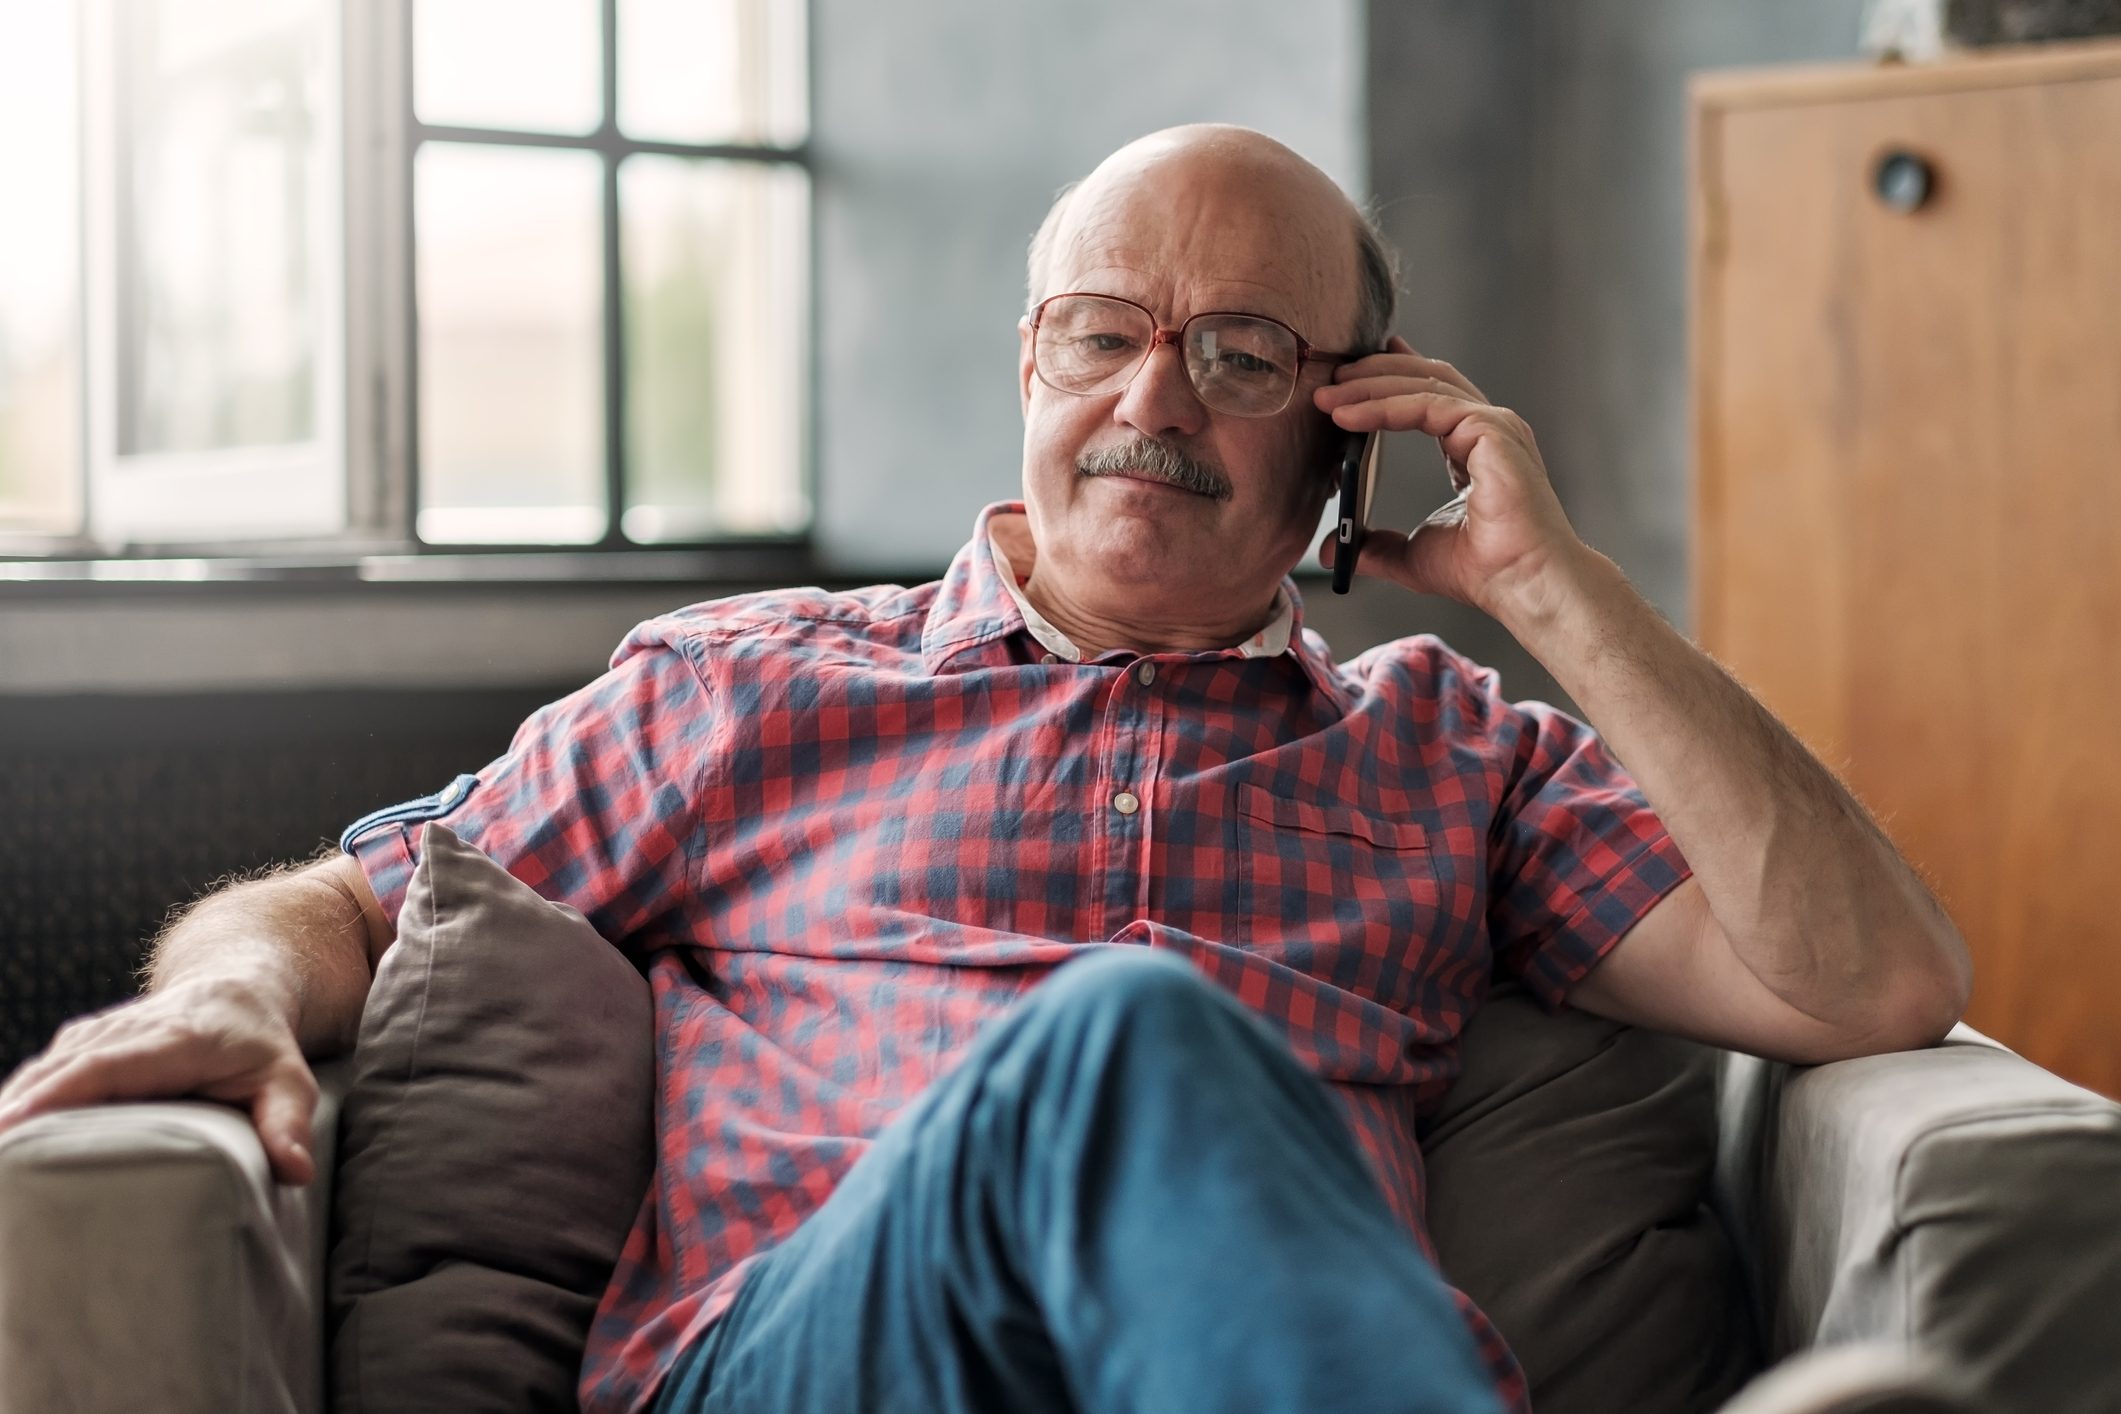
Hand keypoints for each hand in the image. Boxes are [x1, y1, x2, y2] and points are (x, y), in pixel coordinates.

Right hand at [0, 974, 319, 1184]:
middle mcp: (122, 1032)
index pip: (104, 1066)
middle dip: (14, 1115)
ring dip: (7, 1115)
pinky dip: (12, 1108)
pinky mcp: (75, 1047)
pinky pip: (35, 1078)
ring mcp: (92, 1036)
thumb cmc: (261, 1045)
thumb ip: (288, 1123)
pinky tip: (3, 1148)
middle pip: (57, 1073)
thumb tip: (296, 1172)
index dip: (55, 1095)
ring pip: (37, 1074)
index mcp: (171, 1040)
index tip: (9, 1126)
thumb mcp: (289, 1080)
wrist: (237, 988)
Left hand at [1311, 336, 1587, 618]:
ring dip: (1371, 385)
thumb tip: (1332, 552)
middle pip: (1426, 379)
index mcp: (1476, 448)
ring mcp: (1493, 426)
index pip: (1432, 396)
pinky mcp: (1490, 430)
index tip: (1353, 374)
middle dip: (1374, 374)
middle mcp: (1489, 429)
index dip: (1392, 378)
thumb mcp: (1413, 555)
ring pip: (1424, 385)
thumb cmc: (1486, 572)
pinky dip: (1384, 406)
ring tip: (1329, 396)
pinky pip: (1427, 405)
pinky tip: (1348, 416)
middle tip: (1331, 380)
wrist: (1522, 584)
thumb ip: (1375, 546)